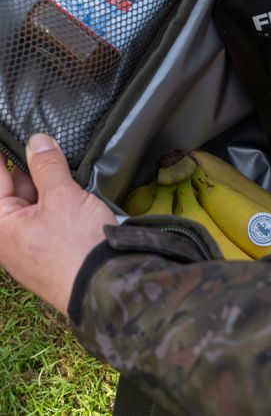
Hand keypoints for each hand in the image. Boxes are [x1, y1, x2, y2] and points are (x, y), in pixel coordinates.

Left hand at [0, 134, 115, 315]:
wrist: (105, 287)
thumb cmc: (77, 244)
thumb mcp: (63, 196)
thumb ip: (47, 167)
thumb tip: (36, 141)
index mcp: (0, 223)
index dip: (6, 155)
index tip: (13, 137)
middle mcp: (7, 237)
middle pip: (13, 189)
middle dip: (30, 168)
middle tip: (47, 144)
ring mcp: (27, 247)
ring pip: (32, 204)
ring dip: (47, 186)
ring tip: (64, 167)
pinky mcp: (47, 253)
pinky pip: (46, 220)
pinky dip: (56, 203)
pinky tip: (74, 193)